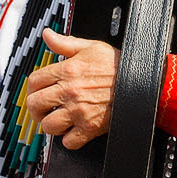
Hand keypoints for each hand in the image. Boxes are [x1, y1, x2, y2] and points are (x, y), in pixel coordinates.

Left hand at [23, 29, 118, 149]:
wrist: (145, 82)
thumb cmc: (120, 66)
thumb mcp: (92, 47)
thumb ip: (66, 43)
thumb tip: (48, 35)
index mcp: (67, 71)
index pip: (33, 82)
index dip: (31, 88)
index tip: (36, 92)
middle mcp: (69, 91)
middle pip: (35, 105)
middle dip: (36, 109)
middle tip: (42, 110)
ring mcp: (79, 111)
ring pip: (48, 126)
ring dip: (51, 125)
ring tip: (58, 121)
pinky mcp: (90, 127)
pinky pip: (69, 141)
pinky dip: (69, 140)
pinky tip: (74, 131)